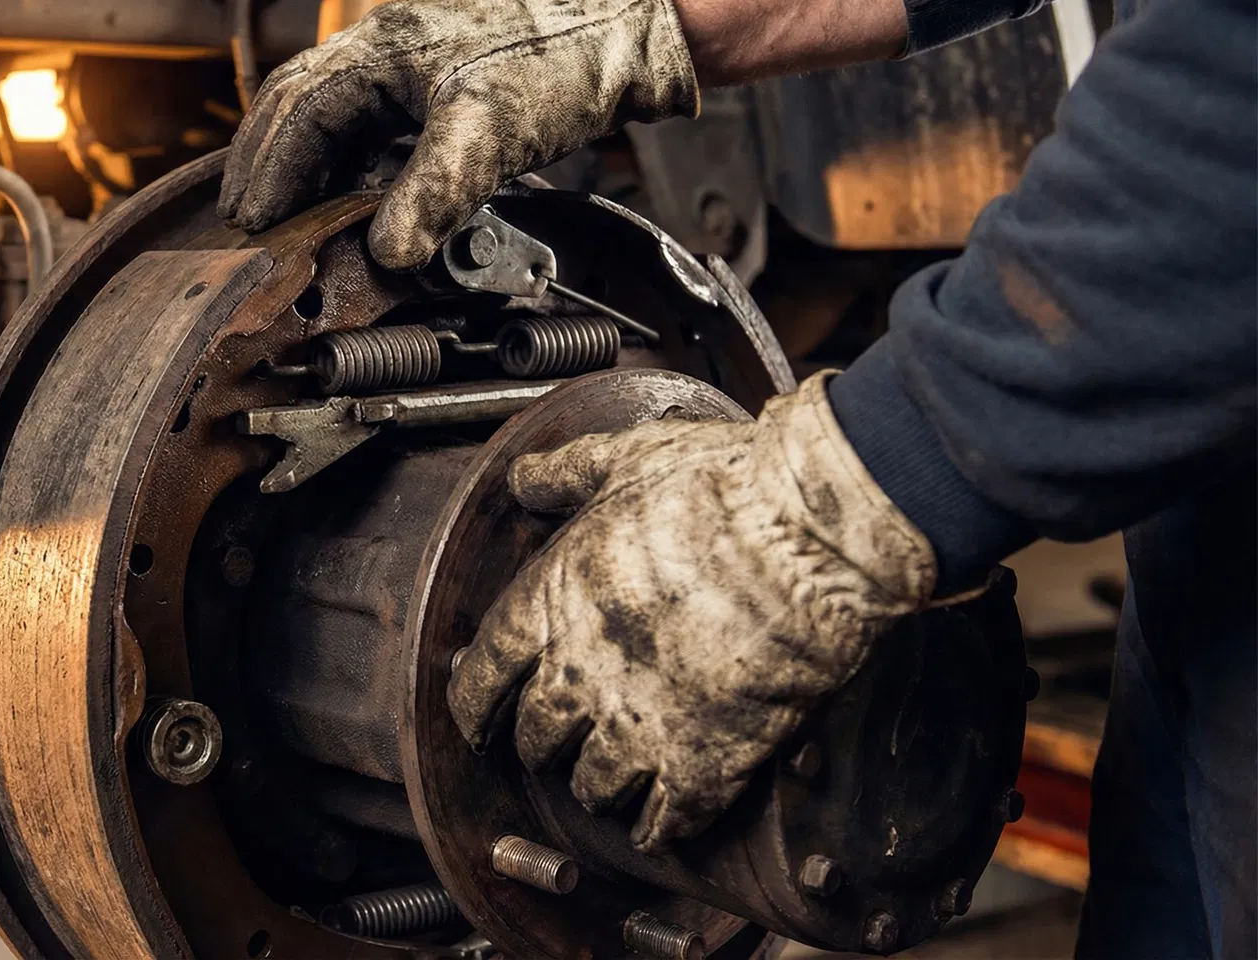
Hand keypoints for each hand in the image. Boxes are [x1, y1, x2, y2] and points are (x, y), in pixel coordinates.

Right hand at [217, 0, 696, 269]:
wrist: (614, 42)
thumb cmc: (555, 66)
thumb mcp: (485, 137)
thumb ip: (431, 195)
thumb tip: (388, 252)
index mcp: (381, 48)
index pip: (299, 110)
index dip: (270, 168)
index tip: (251, 218)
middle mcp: (382, 50)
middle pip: (297, 106)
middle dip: (267, 163)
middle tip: (245, 218)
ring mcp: (404, 66)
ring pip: (329, 116)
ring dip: (302, 165)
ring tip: (282, 214)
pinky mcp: (430, 87)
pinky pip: (366, 126)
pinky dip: (343, 163)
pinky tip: (343, 197)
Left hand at [447, 373, 944, 849]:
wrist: (814, 534)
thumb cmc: (723, 488)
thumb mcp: (627, 460)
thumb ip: (566, 474)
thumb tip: (521, 477)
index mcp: (549, 603)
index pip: (481, 680)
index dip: (474, 707)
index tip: (480, 721)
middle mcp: (582, 674)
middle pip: (536, 739)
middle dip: (543, 741)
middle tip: (558, 740)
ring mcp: (643, 724)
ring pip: (593, 787)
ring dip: (598, 785)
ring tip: (611, 778)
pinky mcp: (709, 760)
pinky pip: (666, 821)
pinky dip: (659, 828)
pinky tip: (661, 825)